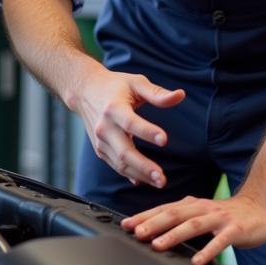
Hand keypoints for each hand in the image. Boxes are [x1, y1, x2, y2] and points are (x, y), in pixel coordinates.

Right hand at [73, 67, 184, 187]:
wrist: (84, 91)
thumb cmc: (114, 85)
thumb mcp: (135, 83)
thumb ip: (157, 93)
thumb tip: (181, 95)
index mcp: (113, 108)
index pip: (130, 123)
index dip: (147, 132)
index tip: (164, 140)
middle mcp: (104, 127)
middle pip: (124, 151)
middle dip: (144, 166)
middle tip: (162, 178)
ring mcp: (100, 141)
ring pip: (120, 163)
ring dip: (140, 175)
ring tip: (160, 182)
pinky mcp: (100, 149)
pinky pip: (116, 166)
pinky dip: (131, 175)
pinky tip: (145, 181)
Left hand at [120, 191, 265, 264]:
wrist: (260, 208)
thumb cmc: (226, 215)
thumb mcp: (200, 214)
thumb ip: (180, 219)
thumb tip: (152, 228)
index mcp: (192, 205)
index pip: (164, 209)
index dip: (144, 216)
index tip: (126, 225)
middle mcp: (203, 208)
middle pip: (174, 215)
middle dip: (153, 223)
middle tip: (136, 234)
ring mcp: (219, 218)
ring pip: (194, 226)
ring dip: (174, 235)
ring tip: (159, 245)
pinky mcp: (235, 230)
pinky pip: (221, 241)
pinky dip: (208, 250)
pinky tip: (198, 261)